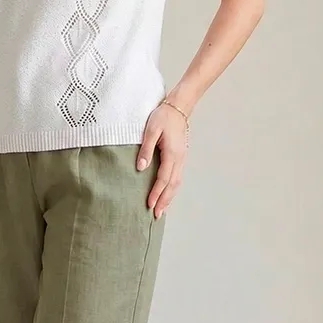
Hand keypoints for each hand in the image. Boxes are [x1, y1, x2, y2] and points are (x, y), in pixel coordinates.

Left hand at [137, 103, 188, 219]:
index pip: (163, 178)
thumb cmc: (163, 117)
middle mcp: (179, 159)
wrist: (178, 107)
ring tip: (162, 210)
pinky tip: (167, 195)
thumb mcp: (151, 130)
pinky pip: (177, 178)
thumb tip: (140, 167)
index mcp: (172, 154)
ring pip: (177, 183)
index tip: (150, 204)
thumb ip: (146, 149)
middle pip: (172, 186)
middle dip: (164, 201)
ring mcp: (182, 159)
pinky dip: (172, 189)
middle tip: (156, 215)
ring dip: (169, 198)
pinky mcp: (180, 158)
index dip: (156, 193)